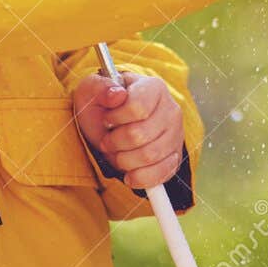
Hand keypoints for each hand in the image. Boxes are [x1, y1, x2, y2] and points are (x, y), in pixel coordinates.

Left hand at [71, 71, 183, 187]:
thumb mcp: (92, 91)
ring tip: (117, 153)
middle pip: (140, 135)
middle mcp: (171, 110)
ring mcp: (176, 135)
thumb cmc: (103, 106)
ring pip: (149, 156)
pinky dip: (140, 178)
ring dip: (123, 160)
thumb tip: (117, 94)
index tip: (107, 119)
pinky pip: (162, 174)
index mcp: (154, 87)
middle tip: (108, 140)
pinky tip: (129, 174)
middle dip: (115, 142)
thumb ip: (100, 88)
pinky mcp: (175, 157)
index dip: (115, 118)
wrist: (114, 125)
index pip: (137, 107)